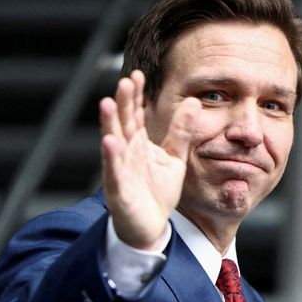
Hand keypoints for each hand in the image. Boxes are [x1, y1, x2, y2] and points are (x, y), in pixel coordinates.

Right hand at [99, 70, 197, 249]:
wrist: (150, 227)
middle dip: (123, 103)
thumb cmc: (157, 192)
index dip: (135, 96)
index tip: (137, 75)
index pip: (135, 114)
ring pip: (113, 142)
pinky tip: (109, 141)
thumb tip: (194, 101)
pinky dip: (111, 157)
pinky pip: (113, 171)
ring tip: (107, 104)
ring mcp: (119, 169)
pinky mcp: (118, 189)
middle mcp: (126, 152)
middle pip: (123, 123)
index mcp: (138, 143)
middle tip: (125, 81)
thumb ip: (181, 130)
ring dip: (109, 124)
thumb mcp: (174, 157)